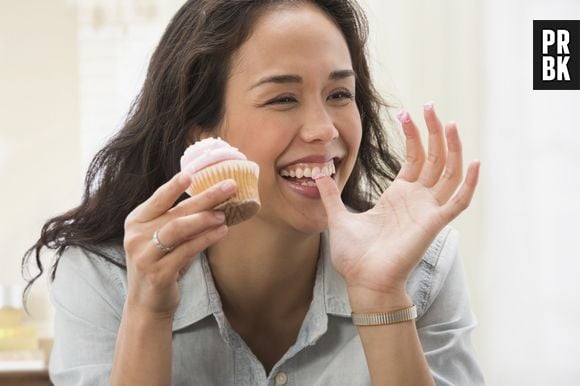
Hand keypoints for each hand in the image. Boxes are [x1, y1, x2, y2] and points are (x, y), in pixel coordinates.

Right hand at [123, 173, 235, 317]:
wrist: (147, 304)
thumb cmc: (161, 264)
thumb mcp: (163, 238)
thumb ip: (179, 219)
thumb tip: (213, 198)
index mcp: (136, 221)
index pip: (158, 199)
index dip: (174, 186)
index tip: (192, 173)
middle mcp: (136, 236)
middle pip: (175, 211)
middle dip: (204, 197)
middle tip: (229, 186)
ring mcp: (145, 255)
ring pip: (177, 229)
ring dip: (204, 219)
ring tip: (224, 213)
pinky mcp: (158, 273)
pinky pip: (186, 251)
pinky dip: (206, 239)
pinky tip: (221, 231)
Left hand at [315, 105, 478, 308]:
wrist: (363, 280)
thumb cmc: (355, 256)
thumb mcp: (338, 217)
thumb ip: (330, 195)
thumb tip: (316, 173)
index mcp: (398, 196)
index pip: (413, 158)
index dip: (413, 135)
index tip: (406, 114)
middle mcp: (416, 199)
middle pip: (433, 157)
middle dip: (433, 131)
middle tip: (431, 106)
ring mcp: (427, 210)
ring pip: (448, 172)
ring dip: (451, 147)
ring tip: (448, 122)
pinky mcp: (433, 223)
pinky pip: (458, 201)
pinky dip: (468, 183)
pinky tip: (473, 161)